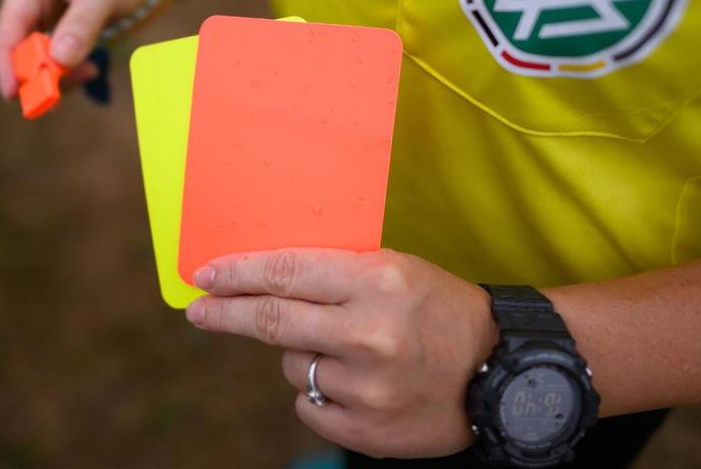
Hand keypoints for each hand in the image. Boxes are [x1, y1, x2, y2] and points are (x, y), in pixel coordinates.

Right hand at [0, 0, 170, 99]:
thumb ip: (81, 24)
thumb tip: (57, 61)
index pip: (9, 23)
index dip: (7, 59)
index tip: (12, 91)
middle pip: (20, 45)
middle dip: (34, 72)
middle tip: (51, 100)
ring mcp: (49, 16)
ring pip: (39, 57)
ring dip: (57, 75)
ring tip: (89, 72)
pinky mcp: (67, 32)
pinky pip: (59, 60)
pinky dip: (71, 72)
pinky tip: (92, 69)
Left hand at [185, 248, 498, 458]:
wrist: (501, 372)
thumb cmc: (442, 310)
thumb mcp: (396, 271)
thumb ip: (334, 276)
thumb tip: (261, 282)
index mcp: (377, 282)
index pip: (285, 273)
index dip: (237, 274)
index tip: (204, 276)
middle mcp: (368, 333)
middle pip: (271, 321)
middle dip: (225, 314)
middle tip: (198, 311)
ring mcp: (366, 387)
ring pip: (292, 367)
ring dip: (303, 356)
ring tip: (349, 352)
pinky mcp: (366, 429)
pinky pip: (308, 406)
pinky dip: (319, 392)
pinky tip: (356, 384)